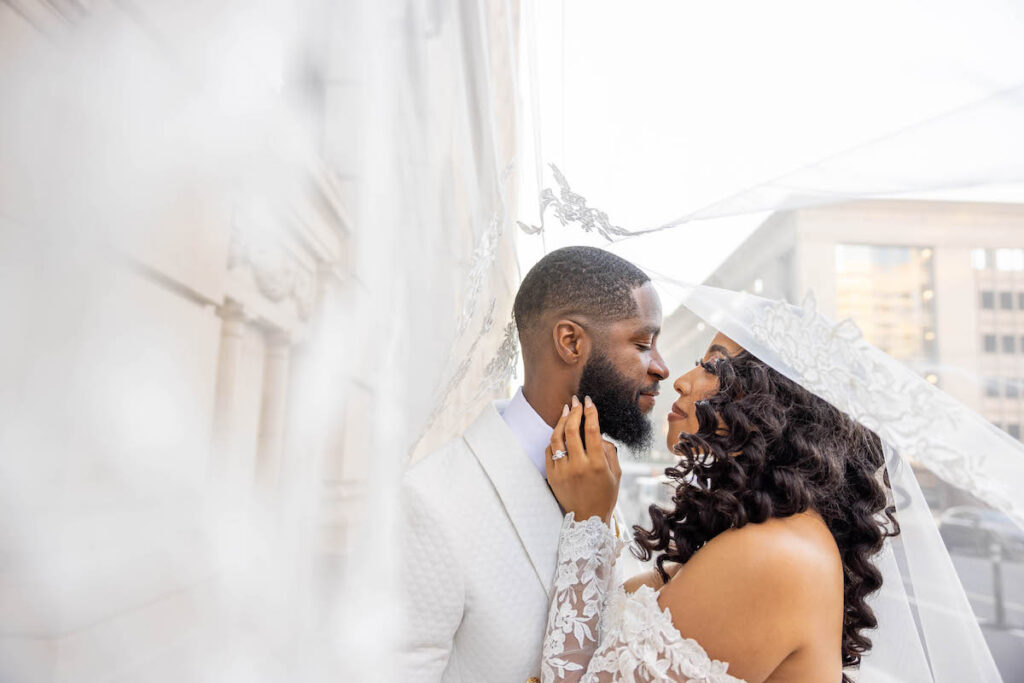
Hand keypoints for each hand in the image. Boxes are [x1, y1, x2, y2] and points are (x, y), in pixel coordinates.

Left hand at [545, 395, 621, 523]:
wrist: (588, 518)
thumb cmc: (605, 494)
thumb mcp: (616, 473)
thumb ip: (610, 451)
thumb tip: (600, 433)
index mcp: (596, 464)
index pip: (592, 430)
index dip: (590, 412)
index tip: (589, 401)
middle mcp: (578, 466)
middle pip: (572, 430)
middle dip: (574, 411)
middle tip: (575, 400)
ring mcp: (563, 471)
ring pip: (557, 438)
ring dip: (561, 421)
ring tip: (566, 410)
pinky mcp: (552, 475)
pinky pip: (549, 451)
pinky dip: (554, 439)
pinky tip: (559, 431)